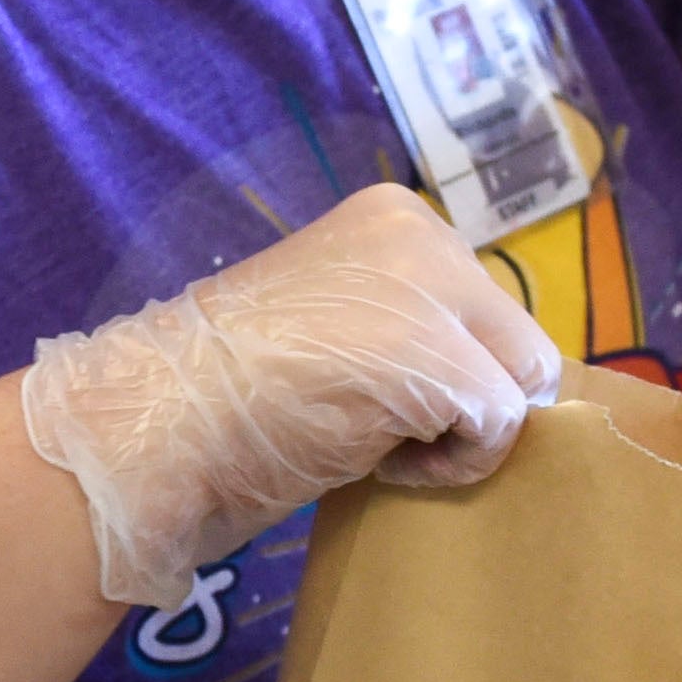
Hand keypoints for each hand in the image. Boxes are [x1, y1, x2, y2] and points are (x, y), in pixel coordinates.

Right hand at [19, 183, 567, 608]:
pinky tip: (380, 462)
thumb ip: (405, 320)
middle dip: (467, 398)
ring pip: (521, 381)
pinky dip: (455, 466)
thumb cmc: (230, 390)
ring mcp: (435, 293)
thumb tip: (499, 378)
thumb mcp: (336, 321)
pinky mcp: (441, 361)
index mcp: (395, 216)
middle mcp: (426, 234)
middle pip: (516, 340)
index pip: (483, 304)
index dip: (448, 368)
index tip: (367, 390)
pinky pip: (503, 426)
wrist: (161, 422)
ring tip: (377, 441)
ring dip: (461, 433)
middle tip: (377, 423)